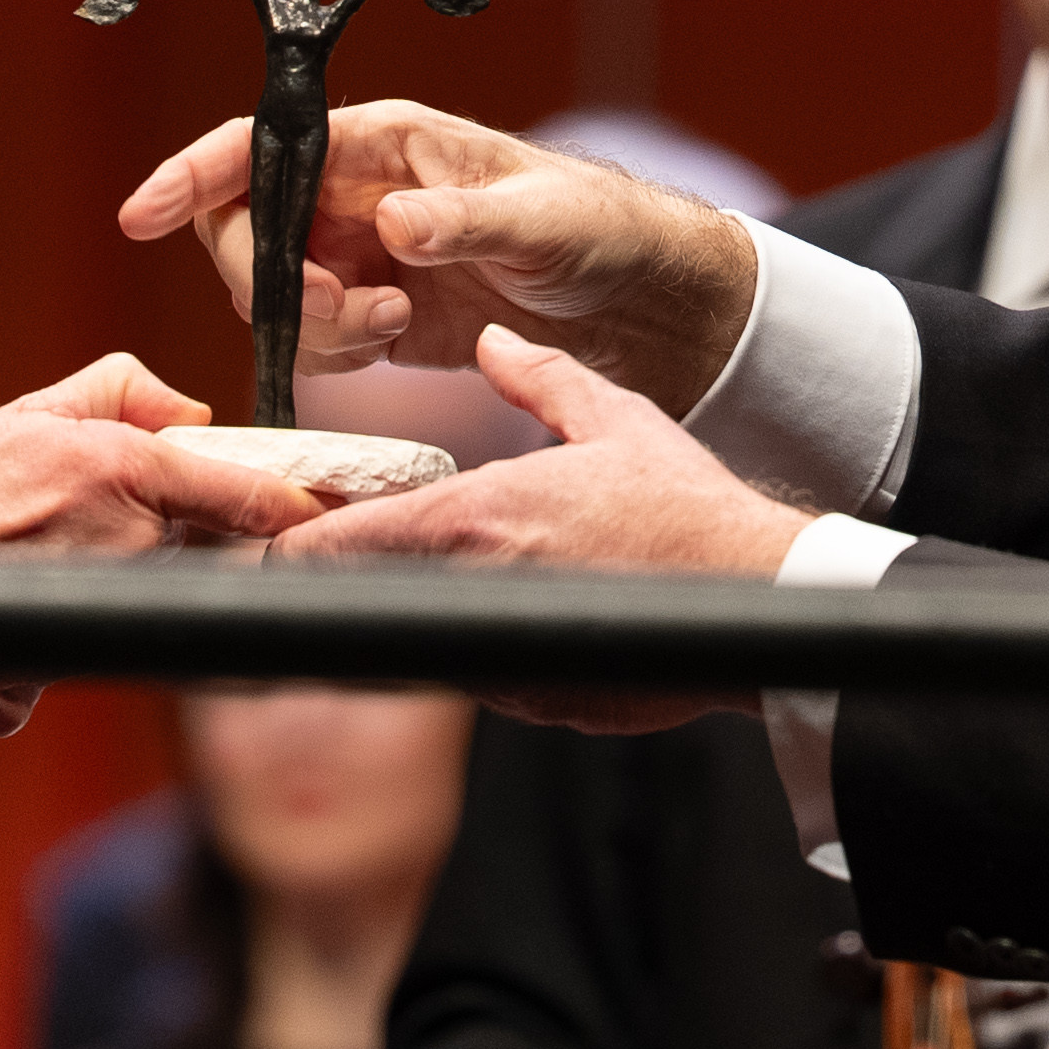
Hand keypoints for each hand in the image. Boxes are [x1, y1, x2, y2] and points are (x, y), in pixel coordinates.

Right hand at [0, 358, 325, 736]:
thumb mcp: (23, 414)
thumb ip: (118, 394)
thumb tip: (190, 410)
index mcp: (116, 477)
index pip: (239, 494)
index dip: (286, 507)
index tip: (316, 513)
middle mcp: (115, 552)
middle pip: (171, 556)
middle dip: (132, 543)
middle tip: (52, 526)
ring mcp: (83, 625)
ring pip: (114, 612)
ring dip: (76, 593)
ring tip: (2, 564)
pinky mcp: (39, 688)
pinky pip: (59, 666)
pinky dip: (28, 645)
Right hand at [117, 102, 757, 412]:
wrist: (635, 301)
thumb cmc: (596, 228)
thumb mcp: (539, 219)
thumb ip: (461, 221)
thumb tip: (393, 224)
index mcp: (383, 143)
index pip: (262, 146)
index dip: (194, 175)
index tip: (144, 215)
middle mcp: (356, 193)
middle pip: (246, 228)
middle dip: (272, 279)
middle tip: (349, 311)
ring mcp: (359, 253)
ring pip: (272, 290)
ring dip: (314, 322)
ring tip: (394, 325)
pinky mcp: (373, 312)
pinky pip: (312, 334)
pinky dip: (335, 351)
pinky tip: (395, 342)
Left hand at [277, 329, 803, 731]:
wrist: (761, 596)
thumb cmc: (687, 507)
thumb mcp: (614, 419)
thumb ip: (539, 378)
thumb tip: (494, 342)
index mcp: (475, 520)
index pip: (338, 545)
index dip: (297, 544)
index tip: (287, 537)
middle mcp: (473, 597)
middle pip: (368, 601)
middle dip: (366, 578)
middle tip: (376, 552)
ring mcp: (504, 664)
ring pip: (430, 641)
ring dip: (437, 612)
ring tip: (486, 577)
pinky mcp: (539, 706)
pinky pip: (490, 675)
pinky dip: (497, 647)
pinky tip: (543, 614)